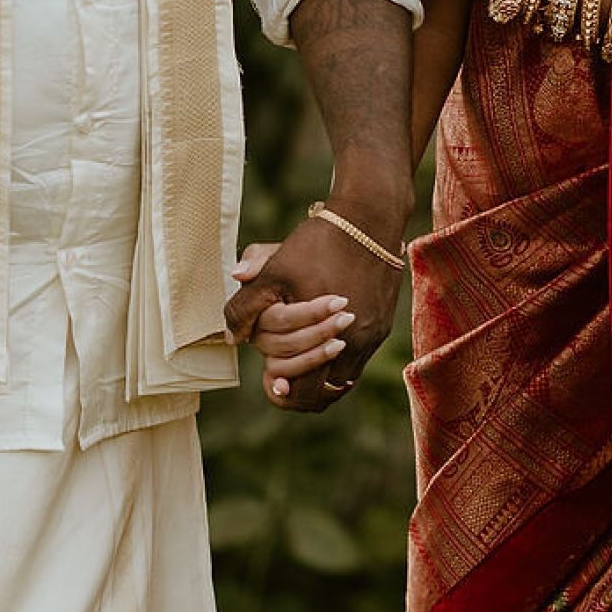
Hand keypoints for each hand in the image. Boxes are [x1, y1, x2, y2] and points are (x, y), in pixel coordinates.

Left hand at [226, 214, 402, 413]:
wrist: (369, 220)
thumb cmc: (319, 241)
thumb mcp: (276, 264)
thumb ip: (248, 300)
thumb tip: (231, 333)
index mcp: (316, 325)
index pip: (292, 372)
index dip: (278, 384)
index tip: (272, 383)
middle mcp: (347, 336)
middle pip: (318, 388)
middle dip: (297, 390)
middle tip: (282, 387)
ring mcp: (367, 335)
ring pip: (341, 382)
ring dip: (320, 385)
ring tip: (304, 383)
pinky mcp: (380, 329)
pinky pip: (359, 365)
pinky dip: (339, 371)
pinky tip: (327, 363)